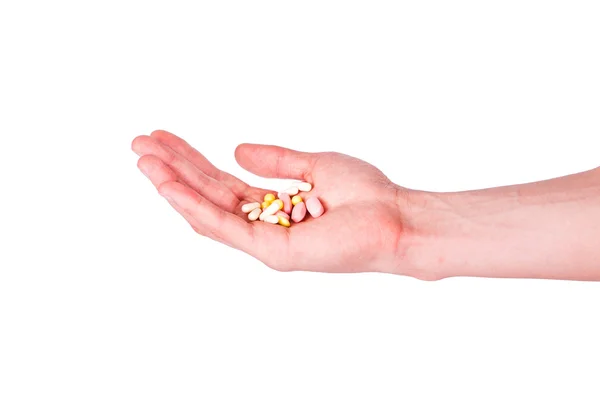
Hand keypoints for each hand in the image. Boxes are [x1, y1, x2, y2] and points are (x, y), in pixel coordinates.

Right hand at [131, 130, 418, 274]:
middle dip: (173, 170)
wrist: (397, 218)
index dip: (192, 161)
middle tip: (140, 143)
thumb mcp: (314, 165)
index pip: (222, 185)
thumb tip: (236, 150)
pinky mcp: (272, 251)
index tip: (165, 138)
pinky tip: (169, 184)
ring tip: (144, 159)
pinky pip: (225, 226)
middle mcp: (264, 228)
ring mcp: (266, 243)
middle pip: (209, 196)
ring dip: (174, 186)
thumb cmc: (365, 196)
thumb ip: (276, 161)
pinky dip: (195, 205)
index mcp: (274, 209)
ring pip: (208, 213)